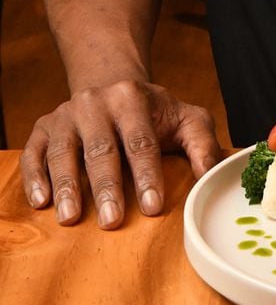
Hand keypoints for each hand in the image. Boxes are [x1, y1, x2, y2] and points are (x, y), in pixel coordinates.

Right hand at [20, 80, 222, 228]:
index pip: (141, 141)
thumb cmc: (152, 112)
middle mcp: (95, 103)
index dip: (148, 175)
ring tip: (71, 218)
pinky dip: (35, 176)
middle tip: (112, 220)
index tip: (153, 207)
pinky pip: (34, 152)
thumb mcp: (185, 118)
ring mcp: (66, 115)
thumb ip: (202, 144)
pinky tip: (41, 202)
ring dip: (67, 185)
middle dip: (107, 186)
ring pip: (64, 151)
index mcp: (131, 98)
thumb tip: (211, 176)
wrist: (110, 84)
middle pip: (101, 149)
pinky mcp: (43, 127)